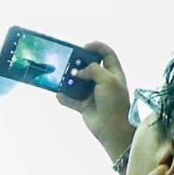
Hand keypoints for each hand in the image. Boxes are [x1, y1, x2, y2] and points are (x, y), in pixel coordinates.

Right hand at [58, 40, 134, 161]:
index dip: (97, 47)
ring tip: (62, 76)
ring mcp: (93, 93)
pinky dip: (64, 97)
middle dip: (79, 62)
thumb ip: (94, 70)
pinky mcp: (84, 105)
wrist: (113, 129)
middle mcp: (103, 81)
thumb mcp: (108, 80)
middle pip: (90, 66)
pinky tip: (58, 94)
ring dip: (69, 79)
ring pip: (78, 82)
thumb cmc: (114, 103)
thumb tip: (80, 71)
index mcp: (113, 73)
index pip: (107, 54)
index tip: (85, 46)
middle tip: (70, 61)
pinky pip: (71, 99)